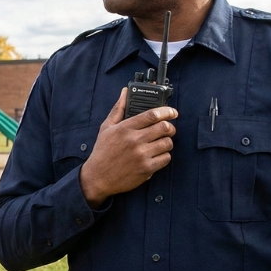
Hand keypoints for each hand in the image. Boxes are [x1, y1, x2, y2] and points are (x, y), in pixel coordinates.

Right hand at [80, 88, 176, 207]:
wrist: (98, 177)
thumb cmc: (102, 152)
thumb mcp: (106, 128)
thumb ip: (118, 109)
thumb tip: (125, 92)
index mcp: (125, 128)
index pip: (152, 115)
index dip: (166, 111)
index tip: (172, 112)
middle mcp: (134, 141)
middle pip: (164, 127)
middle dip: (170, 127)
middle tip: (168, 128)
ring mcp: (141, 155)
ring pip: (167, 143)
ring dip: (167, 142)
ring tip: (161, 143)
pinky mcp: (146, 169)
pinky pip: (166, 159)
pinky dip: (164, 156)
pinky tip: (157, 155)